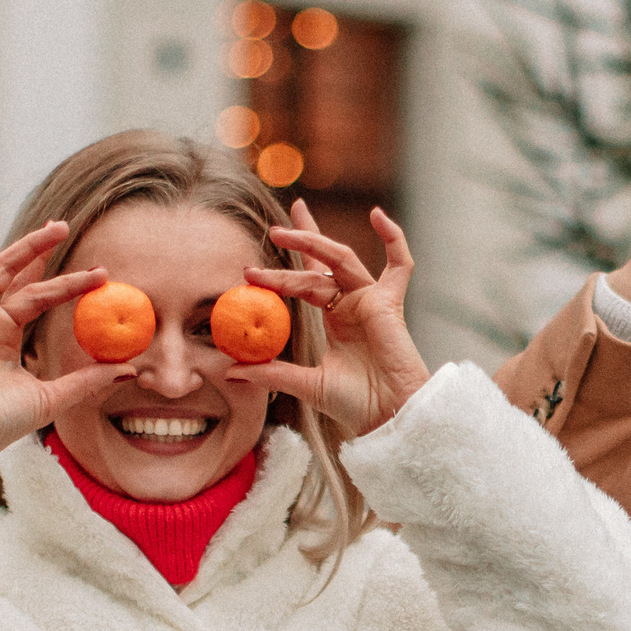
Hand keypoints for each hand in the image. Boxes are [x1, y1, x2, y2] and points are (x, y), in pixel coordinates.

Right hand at [0, 200, 134, 466]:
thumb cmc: (0, 421)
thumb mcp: (54, 396)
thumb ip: (88, 380)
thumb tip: (129, 369)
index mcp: (7, 340)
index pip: (40, 301)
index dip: (68, 285)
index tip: (100, 275)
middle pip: (22, 277)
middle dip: (44, 252)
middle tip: (66, 228)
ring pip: (5, 268)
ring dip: (29, 245)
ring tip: (58, 226)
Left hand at [227, 200, 429, 435]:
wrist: (387, 416)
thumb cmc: (355, 403)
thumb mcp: (305, 384)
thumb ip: (271, 372)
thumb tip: (230, 370)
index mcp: (335, 318)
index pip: (307, 281)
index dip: (281, 272)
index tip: (248, 272)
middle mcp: (352, 303)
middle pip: (324, 260)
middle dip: (301, 239)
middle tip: (272, 230)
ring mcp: (371, 300)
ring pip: (341, 259)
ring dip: (313, 243)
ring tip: (281, 234)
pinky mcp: (389, 303)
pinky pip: (400, 266)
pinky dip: (394, 238)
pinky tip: (377, 215)